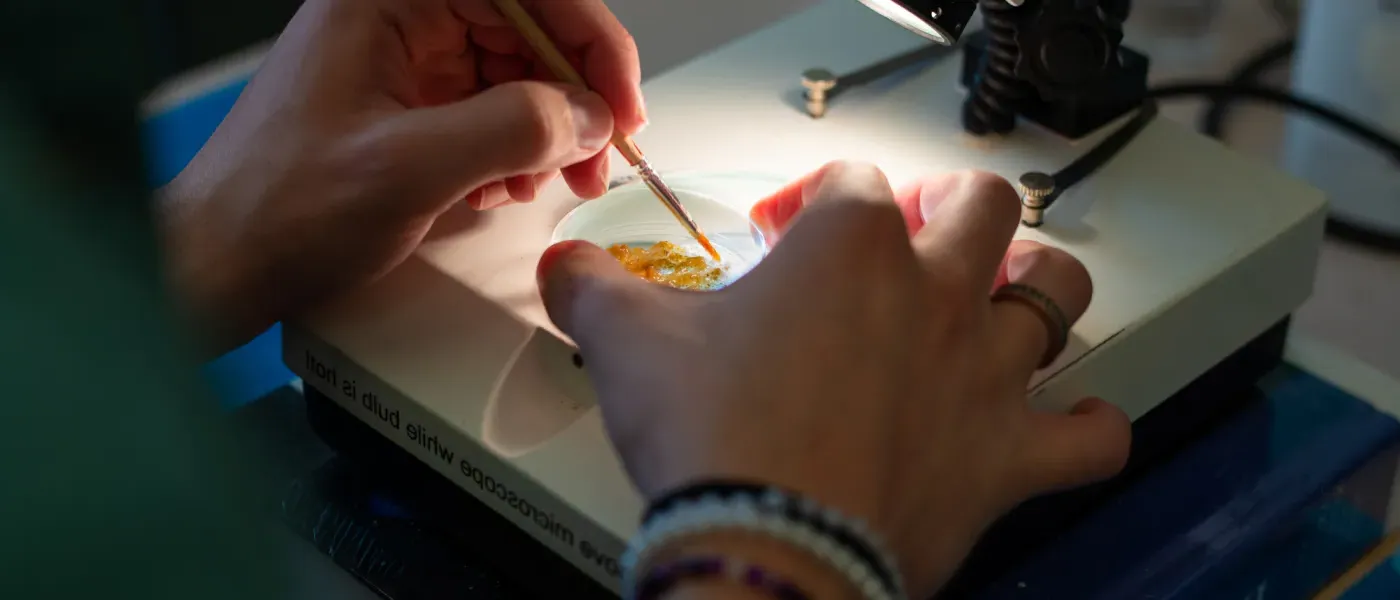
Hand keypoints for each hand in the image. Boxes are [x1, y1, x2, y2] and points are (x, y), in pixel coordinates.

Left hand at [160, 0, 643, 351]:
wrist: (224, 264)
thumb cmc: (277, 210)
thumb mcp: (410, 169)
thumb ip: (512, 129)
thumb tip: (588, 115)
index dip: (587, 38)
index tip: (620, 97)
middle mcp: (395, 15)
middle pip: (525, 27)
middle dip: (573, 92)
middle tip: (602, 151)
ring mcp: (400, 58)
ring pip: (512, 70)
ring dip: (550, 127)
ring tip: (558, 179)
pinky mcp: (405, 102)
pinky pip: (486, 107)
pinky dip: (515, 147)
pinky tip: (510, 185)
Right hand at [537, 162, 1130, 596]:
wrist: (765, 551)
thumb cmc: (715, 443)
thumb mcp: (625, 346)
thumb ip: (593, 291)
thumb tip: (567, 273)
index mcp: (849, 247)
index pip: (850, 178)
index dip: (807, 194)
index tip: (772, 232)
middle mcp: (933, 297)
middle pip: (983, 204)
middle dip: (952, 205)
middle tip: (914, 232)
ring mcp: (982, 375)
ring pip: (1058, 293)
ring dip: (1038, 287)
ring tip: (1005, 296)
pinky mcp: (1006, 459)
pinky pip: (1089, 437)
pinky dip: (1089, 428)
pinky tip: (1072, 425)